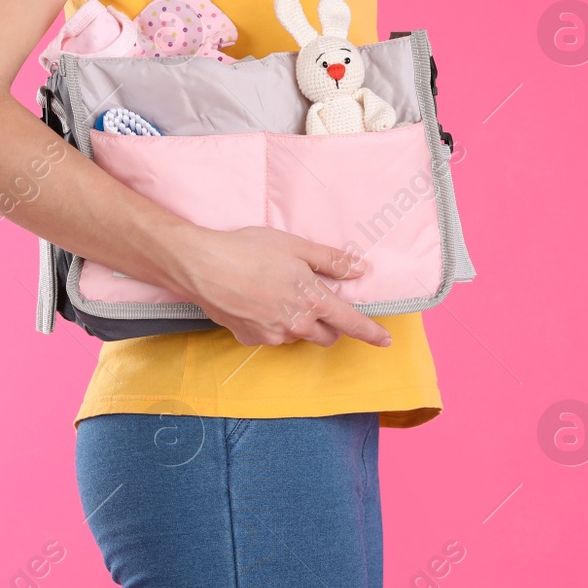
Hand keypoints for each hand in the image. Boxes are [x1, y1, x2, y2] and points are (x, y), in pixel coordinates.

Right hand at [171, 226, 392, 348]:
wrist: (202, 266)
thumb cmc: (250, 250)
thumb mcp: (296, 246)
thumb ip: (331, 261)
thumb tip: (360, 269)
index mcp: (313, 301)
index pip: (351, 323)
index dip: (371, 333)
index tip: (385, 341)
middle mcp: (296, 324)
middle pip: (326, 336)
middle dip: (329, 325)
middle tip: (317, 302)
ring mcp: (272, 335)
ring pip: (298, 335)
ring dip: (299, 323)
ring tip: (278, 294)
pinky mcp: (250, 338)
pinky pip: (271, 335)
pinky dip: (272, 324)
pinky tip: (257, 302)